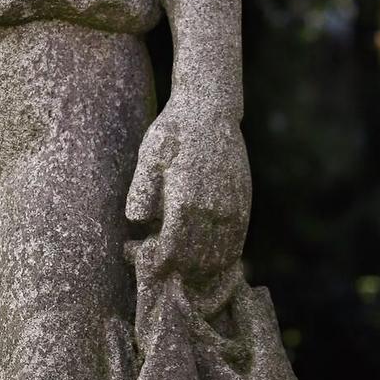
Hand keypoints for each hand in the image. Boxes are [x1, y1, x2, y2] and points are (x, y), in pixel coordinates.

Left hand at [124, 102, 250, 293]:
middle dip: (172, 268)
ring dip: (196, 268)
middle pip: (194, 262)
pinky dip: (220, 259)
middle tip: (150, 255)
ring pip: (218, 259)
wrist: (210, 111)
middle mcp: (213, 211)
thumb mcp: (149, 155)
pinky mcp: (243, 206)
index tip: (136, 253)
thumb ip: (142, 190)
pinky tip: (203, 257)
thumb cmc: (172, 132)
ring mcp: (232, 211)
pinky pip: (235, 245)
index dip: (153, 262)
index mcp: (186, 202)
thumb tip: (136, 221)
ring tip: (174, 258)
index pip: (171, 252)